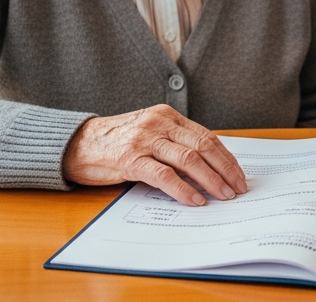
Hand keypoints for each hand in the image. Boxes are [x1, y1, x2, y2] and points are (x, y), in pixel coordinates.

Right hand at [62, 104, 247, 205]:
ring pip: (188, 159)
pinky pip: (163, 175)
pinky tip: (195, 200)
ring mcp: (144, 140)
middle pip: (202, 146)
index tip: (238, 174)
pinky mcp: (130, 159)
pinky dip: (182, 189)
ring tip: (223, 195)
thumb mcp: (149, 132)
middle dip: (224, 169)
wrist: (77, 143)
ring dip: (210, 180)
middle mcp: (158, 124)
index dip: (226, 157)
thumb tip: (207, 167)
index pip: (206, 136)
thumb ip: (174, 142)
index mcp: (167, 116)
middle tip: (237, 188)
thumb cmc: (115, 141)